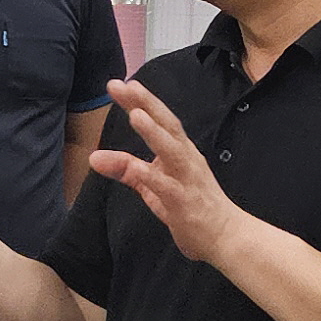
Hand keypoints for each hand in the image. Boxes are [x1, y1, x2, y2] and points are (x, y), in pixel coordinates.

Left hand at [87, 78, 248, 273]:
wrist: (225, 236)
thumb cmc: (190, 206)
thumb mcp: (153, 186)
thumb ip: (126, 170)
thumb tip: (94, 158)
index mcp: (180, 151)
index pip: (159, 120)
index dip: (141, 101)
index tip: (120, 84)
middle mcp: (186, 158)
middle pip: (167, 125)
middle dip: (145, 104)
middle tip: (122, 86)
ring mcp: (187, 179)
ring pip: (172, 150)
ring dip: (155, 132)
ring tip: (136, 115)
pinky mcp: (185, 203)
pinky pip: (168, 187)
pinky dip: (152, 175)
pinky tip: (137, 166)